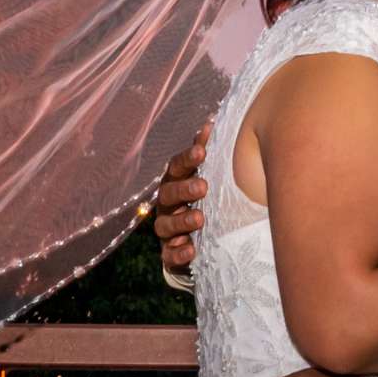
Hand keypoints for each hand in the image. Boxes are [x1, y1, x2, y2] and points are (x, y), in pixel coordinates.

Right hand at [152, 120, 210, 272]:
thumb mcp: (208, 177)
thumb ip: (208, 154)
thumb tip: (212, 121)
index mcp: (176, 181)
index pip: (177, 166)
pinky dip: (178, 252)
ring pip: (165, 225)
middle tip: (203, 187)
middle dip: (184, 189)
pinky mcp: (170, 254)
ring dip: (182, 221)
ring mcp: (167, 230)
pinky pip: (169, 255)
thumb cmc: (205, 200)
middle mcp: (167, 204)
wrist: (198, 240)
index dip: (188, 158)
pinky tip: (190, 250)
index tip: (202, 151)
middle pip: (168, 193)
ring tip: (200, 219)